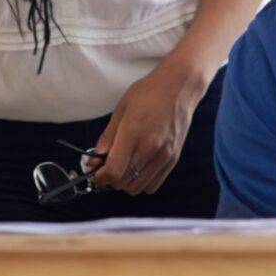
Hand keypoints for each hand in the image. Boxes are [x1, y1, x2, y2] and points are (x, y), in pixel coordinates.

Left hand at [93, 58, 208, 195]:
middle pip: (124, 182)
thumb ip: (108, 137)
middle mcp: (150, 147)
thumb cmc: (148, 93)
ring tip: (123, 167)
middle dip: (110, 179)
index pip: (114, 171)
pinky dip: (141, 182)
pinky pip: (153, 185)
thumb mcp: (121, 109)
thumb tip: (95, 158)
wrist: (179, 87)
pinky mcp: (173, 159)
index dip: (100, 177)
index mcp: (133, 132)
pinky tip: (138, 168)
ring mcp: (164, 155)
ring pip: (138, 187)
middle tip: (107, 167)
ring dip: (126, 182)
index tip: (95, 173)